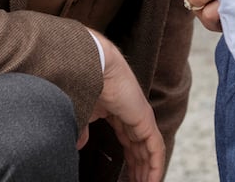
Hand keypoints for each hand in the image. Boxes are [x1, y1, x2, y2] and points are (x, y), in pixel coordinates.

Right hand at [82, 29, 164, 181]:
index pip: (128, 141)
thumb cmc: (84, 83)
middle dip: (138, 169)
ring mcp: (141, 117)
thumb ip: (84, 130)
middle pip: (139, 148)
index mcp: (118, 111)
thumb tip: (79, 144)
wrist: (93, 64)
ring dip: (146, 171)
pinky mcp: (145, 119)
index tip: (124, 177)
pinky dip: (155, 165)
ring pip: (148, 151)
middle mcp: (132, 114)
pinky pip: (155, 148)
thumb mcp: (82, 112)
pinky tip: (152, 180)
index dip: (128, 160)